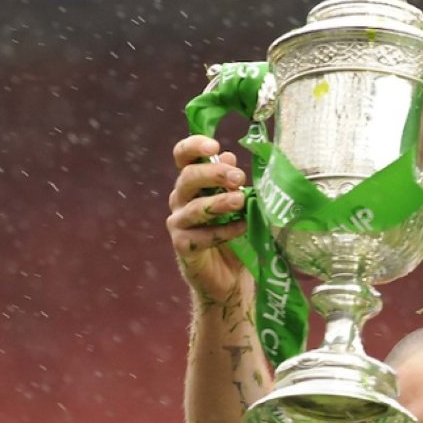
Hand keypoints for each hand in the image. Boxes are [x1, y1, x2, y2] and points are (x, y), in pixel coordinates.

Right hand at [166, 135, 249, 306]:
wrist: (229, 278)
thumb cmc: (233, 235)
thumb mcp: (238, 206)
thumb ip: (232, 183)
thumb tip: (229, 156)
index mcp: (192, 184)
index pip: (183, 157)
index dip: (193, 146)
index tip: (214, 144)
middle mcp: (180, 200)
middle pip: (188, 178)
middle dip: (214, 174)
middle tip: (239, 177)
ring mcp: (179, 223)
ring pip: (195, 207)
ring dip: (220, 202)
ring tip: (241, 200)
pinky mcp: (183, 246)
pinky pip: (202, 236)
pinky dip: (224, 231)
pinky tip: (243, 228)